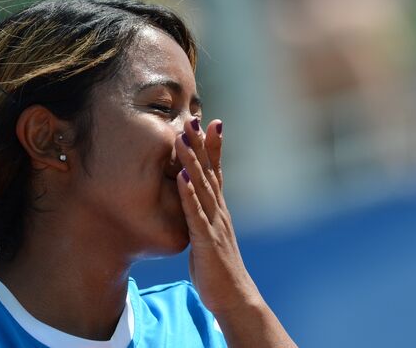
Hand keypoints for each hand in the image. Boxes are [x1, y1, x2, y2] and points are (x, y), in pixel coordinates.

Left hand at [175, 118, 297, 347]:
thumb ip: (201, 220)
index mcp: (219, 210)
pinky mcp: (206, 241)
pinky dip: (188, 194)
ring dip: (192, 161)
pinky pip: (195, 214)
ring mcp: (214, 224)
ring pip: (202, 187)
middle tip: (194, 117)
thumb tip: (192, 208)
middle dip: (202, 144)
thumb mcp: (208, 238)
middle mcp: (219, 212)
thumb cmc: (218, 269)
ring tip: (183, 138)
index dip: (214, 147)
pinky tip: (180, 177)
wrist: (235, 298)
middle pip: (210, 172)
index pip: (216, 172)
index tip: (211, 122)